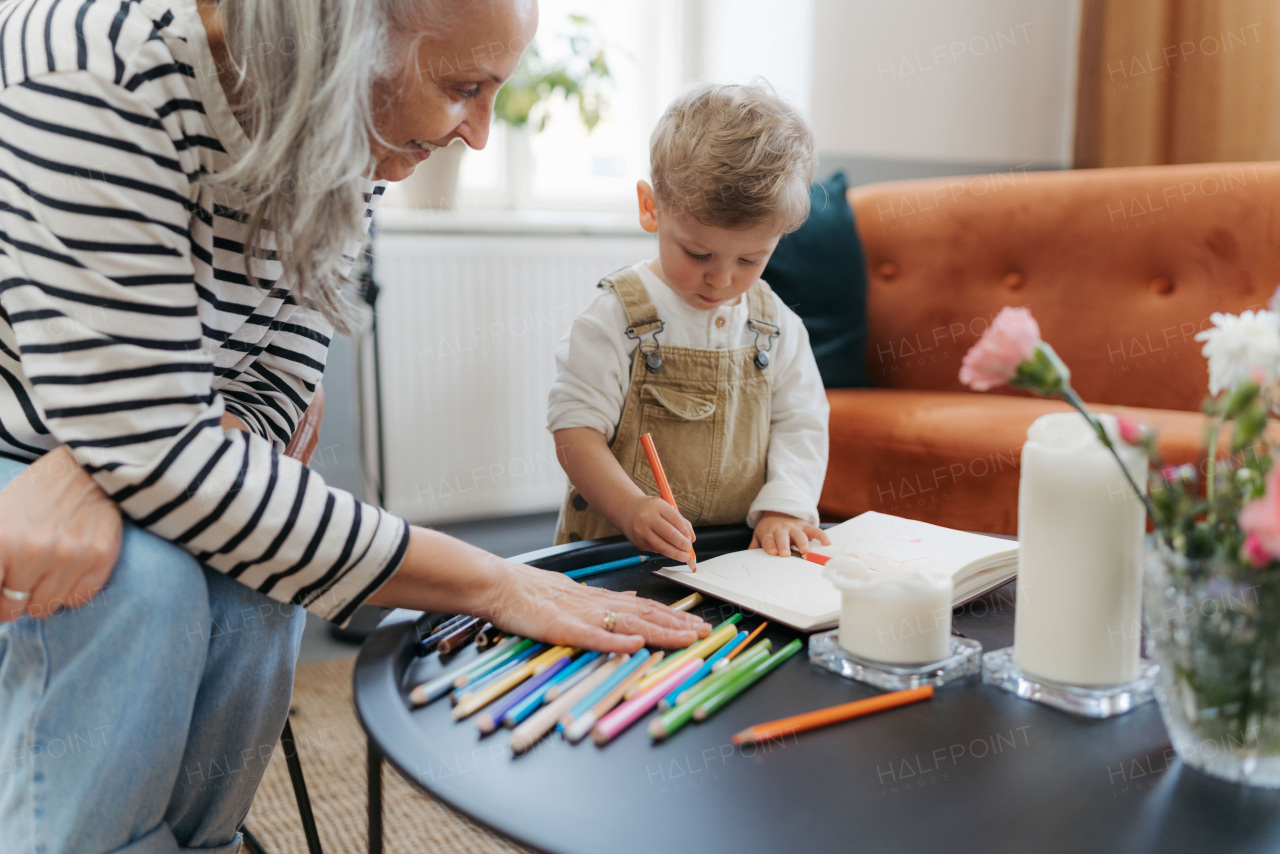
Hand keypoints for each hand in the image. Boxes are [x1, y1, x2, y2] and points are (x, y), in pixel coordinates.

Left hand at [0, 446, 122, 621]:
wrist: (86, 468)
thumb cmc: (35, 495)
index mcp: (1, 539)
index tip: (1, 591)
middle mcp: (34, 551)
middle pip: (13, 608)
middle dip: (14, 598)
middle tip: (22, 579)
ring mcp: (70, 557)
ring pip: (45, 608)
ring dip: (43, 595)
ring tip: (47, 571)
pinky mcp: (100, 559)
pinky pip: (77, 600)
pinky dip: (71, 592)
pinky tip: (70, 570)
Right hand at [485, 561, 709, 653]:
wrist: (499, 586)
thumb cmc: (531, 593)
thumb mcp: (575, 593)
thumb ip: (605, 600)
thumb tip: (634, 600)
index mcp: (600, 601)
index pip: (645, 609)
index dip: (673, 617)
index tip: (696, 623)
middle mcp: (597, 606)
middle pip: (645, 616)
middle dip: (678, 625)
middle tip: (705, 632)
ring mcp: (582, 617)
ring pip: (629, 625)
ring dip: (661, 633)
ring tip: (686, 638)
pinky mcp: (563, 629)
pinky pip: (593, 637)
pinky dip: (616, 642)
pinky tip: (636, 646)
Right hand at [619, 494, 695, 562]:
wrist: (627, 510)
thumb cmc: (651, 509)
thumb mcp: (665, 508)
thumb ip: (680, 521)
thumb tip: (692, 538)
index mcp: (657, 506)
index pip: (676, 520)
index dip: (685, 532)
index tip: (691, 539)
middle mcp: (647, 518)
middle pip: (669, 534)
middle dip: (682, 544)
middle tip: (689, 549)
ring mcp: (641, 531)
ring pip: (662, 546)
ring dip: (675, 553)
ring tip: (684, 556)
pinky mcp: (638, 543)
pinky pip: (655, 549)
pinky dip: (665, 551)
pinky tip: (670, 550)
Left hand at [750, 511, 830, 556]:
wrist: (777, 511)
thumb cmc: (769, 529)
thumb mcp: (759, 535)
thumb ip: (755, 546)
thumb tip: (748, 558)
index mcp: (769, 533)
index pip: (769, 540)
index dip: (770, 545)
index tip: (773, 552)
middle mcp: (782, 530)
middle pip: (782, 537)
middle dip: (784, 545)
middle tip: (785, 553)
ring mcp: (794, 527)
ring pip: (799, 534)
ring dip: (802, 542)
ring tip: (805, 551)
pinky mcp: (805, 526)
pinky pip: (814, 530)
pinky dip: (821, 536)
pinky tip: (827, 542)